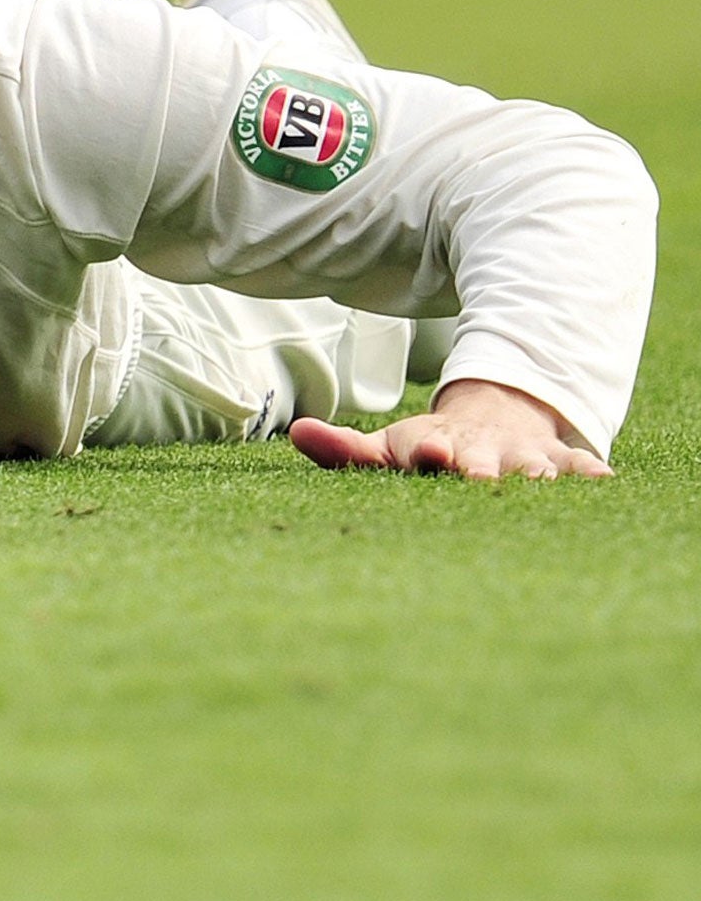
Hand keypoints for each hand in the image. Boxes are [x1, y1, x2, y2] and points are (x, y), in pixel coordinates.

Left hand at [288, 380, 610, 479]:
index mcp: (432, 446)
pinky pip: (581, 466)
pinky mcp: (560, 461)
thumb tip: (296, 431)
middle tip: (478, 475)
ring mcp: (520, 455)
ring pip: (532, 467)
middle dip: (480, 469)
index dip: (426, 451)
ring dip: (536, 476)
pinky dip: (591, 473)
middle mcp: (479, 451)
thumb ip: (342, 448)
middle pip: (482, 462)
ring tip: (542, 483)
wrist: (493, 417)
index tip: (431, 452)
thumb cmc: (428, 447)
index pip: (424, 449)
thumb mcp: (385, 447)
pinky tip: (604, 481)